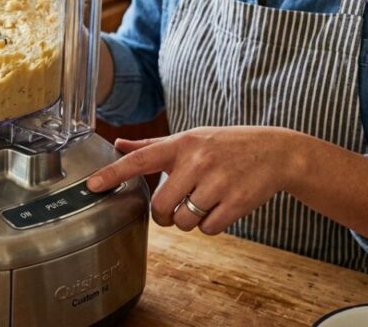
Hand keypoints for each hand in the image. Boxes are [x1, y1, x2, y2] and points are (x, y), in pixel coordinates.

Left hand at [87, 126, 306, 233]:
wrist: (275, 152)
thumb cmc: (225, 145)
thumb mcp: (190, 138)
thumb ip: (152, 146)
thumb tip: (118, 143)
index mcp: (181, 144)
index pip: (140, 160)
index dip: (113, 174)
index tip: (91, 186)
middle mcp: (197, 162)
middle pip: (161, 207)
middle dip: (164, 215)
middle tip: (174, 207)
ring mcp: (218, 182)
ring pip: (184, 222)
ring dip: (188, 222)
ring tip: (201, 204)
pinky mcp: (237, 202)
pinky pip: (208, 230)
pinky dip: (209, 226)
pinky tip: (219, 208)